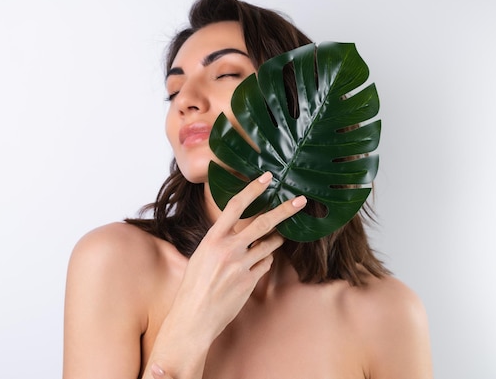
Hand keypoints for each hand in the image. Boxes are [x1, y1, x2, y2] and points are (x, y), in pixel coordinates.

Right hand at [146, 171, 306, 377]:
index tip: (267, 178)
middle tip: (301, 200)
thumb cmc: (194, 286)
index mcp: (213, 238)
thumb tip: (237, 231)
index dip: (253, 189)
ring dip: (275, 240)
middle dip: (285, 209)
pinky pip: (265, 264)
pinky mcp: (250, 280)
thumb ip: (220, 241)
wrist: (194, 317)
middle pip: (264, 222)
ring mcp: (242, 265)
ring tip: (278, 237)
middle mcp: (229, 248)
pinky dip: (263, 262)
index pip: (236, 205)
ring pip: (270, 244)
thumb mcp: (201, 255)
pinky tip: (254, 267)